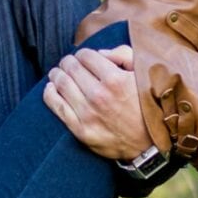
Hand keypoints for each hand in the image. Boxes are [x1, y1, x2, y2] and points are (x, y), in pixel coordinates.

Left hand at [43, 45, 155, 160]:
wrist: (148, 145)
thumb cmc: (146, 106)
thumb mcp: (143, 75)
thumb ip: (124, 55)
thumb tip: (99, 53)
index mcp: (115, 79)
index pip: (86, 55)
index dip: (83, 54)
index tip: (84, 58)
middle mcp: (99, 95)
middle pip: (71, 67)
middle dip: (68, 62)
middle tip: (68, 63)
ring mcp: (88, 114)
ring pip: (61, 83)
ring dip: (57, 74)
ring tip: (57, 73)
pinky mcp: (80, 130)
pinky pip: (56, 105)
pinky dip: (49, 93)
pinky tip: (51, 88)